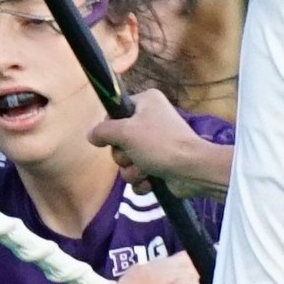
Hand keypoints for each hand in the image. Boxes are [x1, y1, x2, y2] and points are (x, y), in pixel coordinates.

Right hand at [92, 87, 226, 189]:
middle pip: (119, 140)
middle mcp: (151, 119)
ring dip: (132, 170)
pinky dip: (142, 180)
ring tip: (145, 171)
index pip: (115, 113)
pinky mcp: (160, 163)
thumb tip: (91, 135)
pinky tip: (151, 182)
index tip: (113, 138)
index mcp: (146, 102)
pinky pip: (139, 173)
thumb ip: (103, 131)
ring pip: (127, 160)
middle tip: (133, 157)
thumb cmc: (160, 144)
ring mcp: (156, 143)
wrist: (192, 170)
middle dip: (124, 155)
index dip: (110, 129)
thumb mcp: (125, 132)